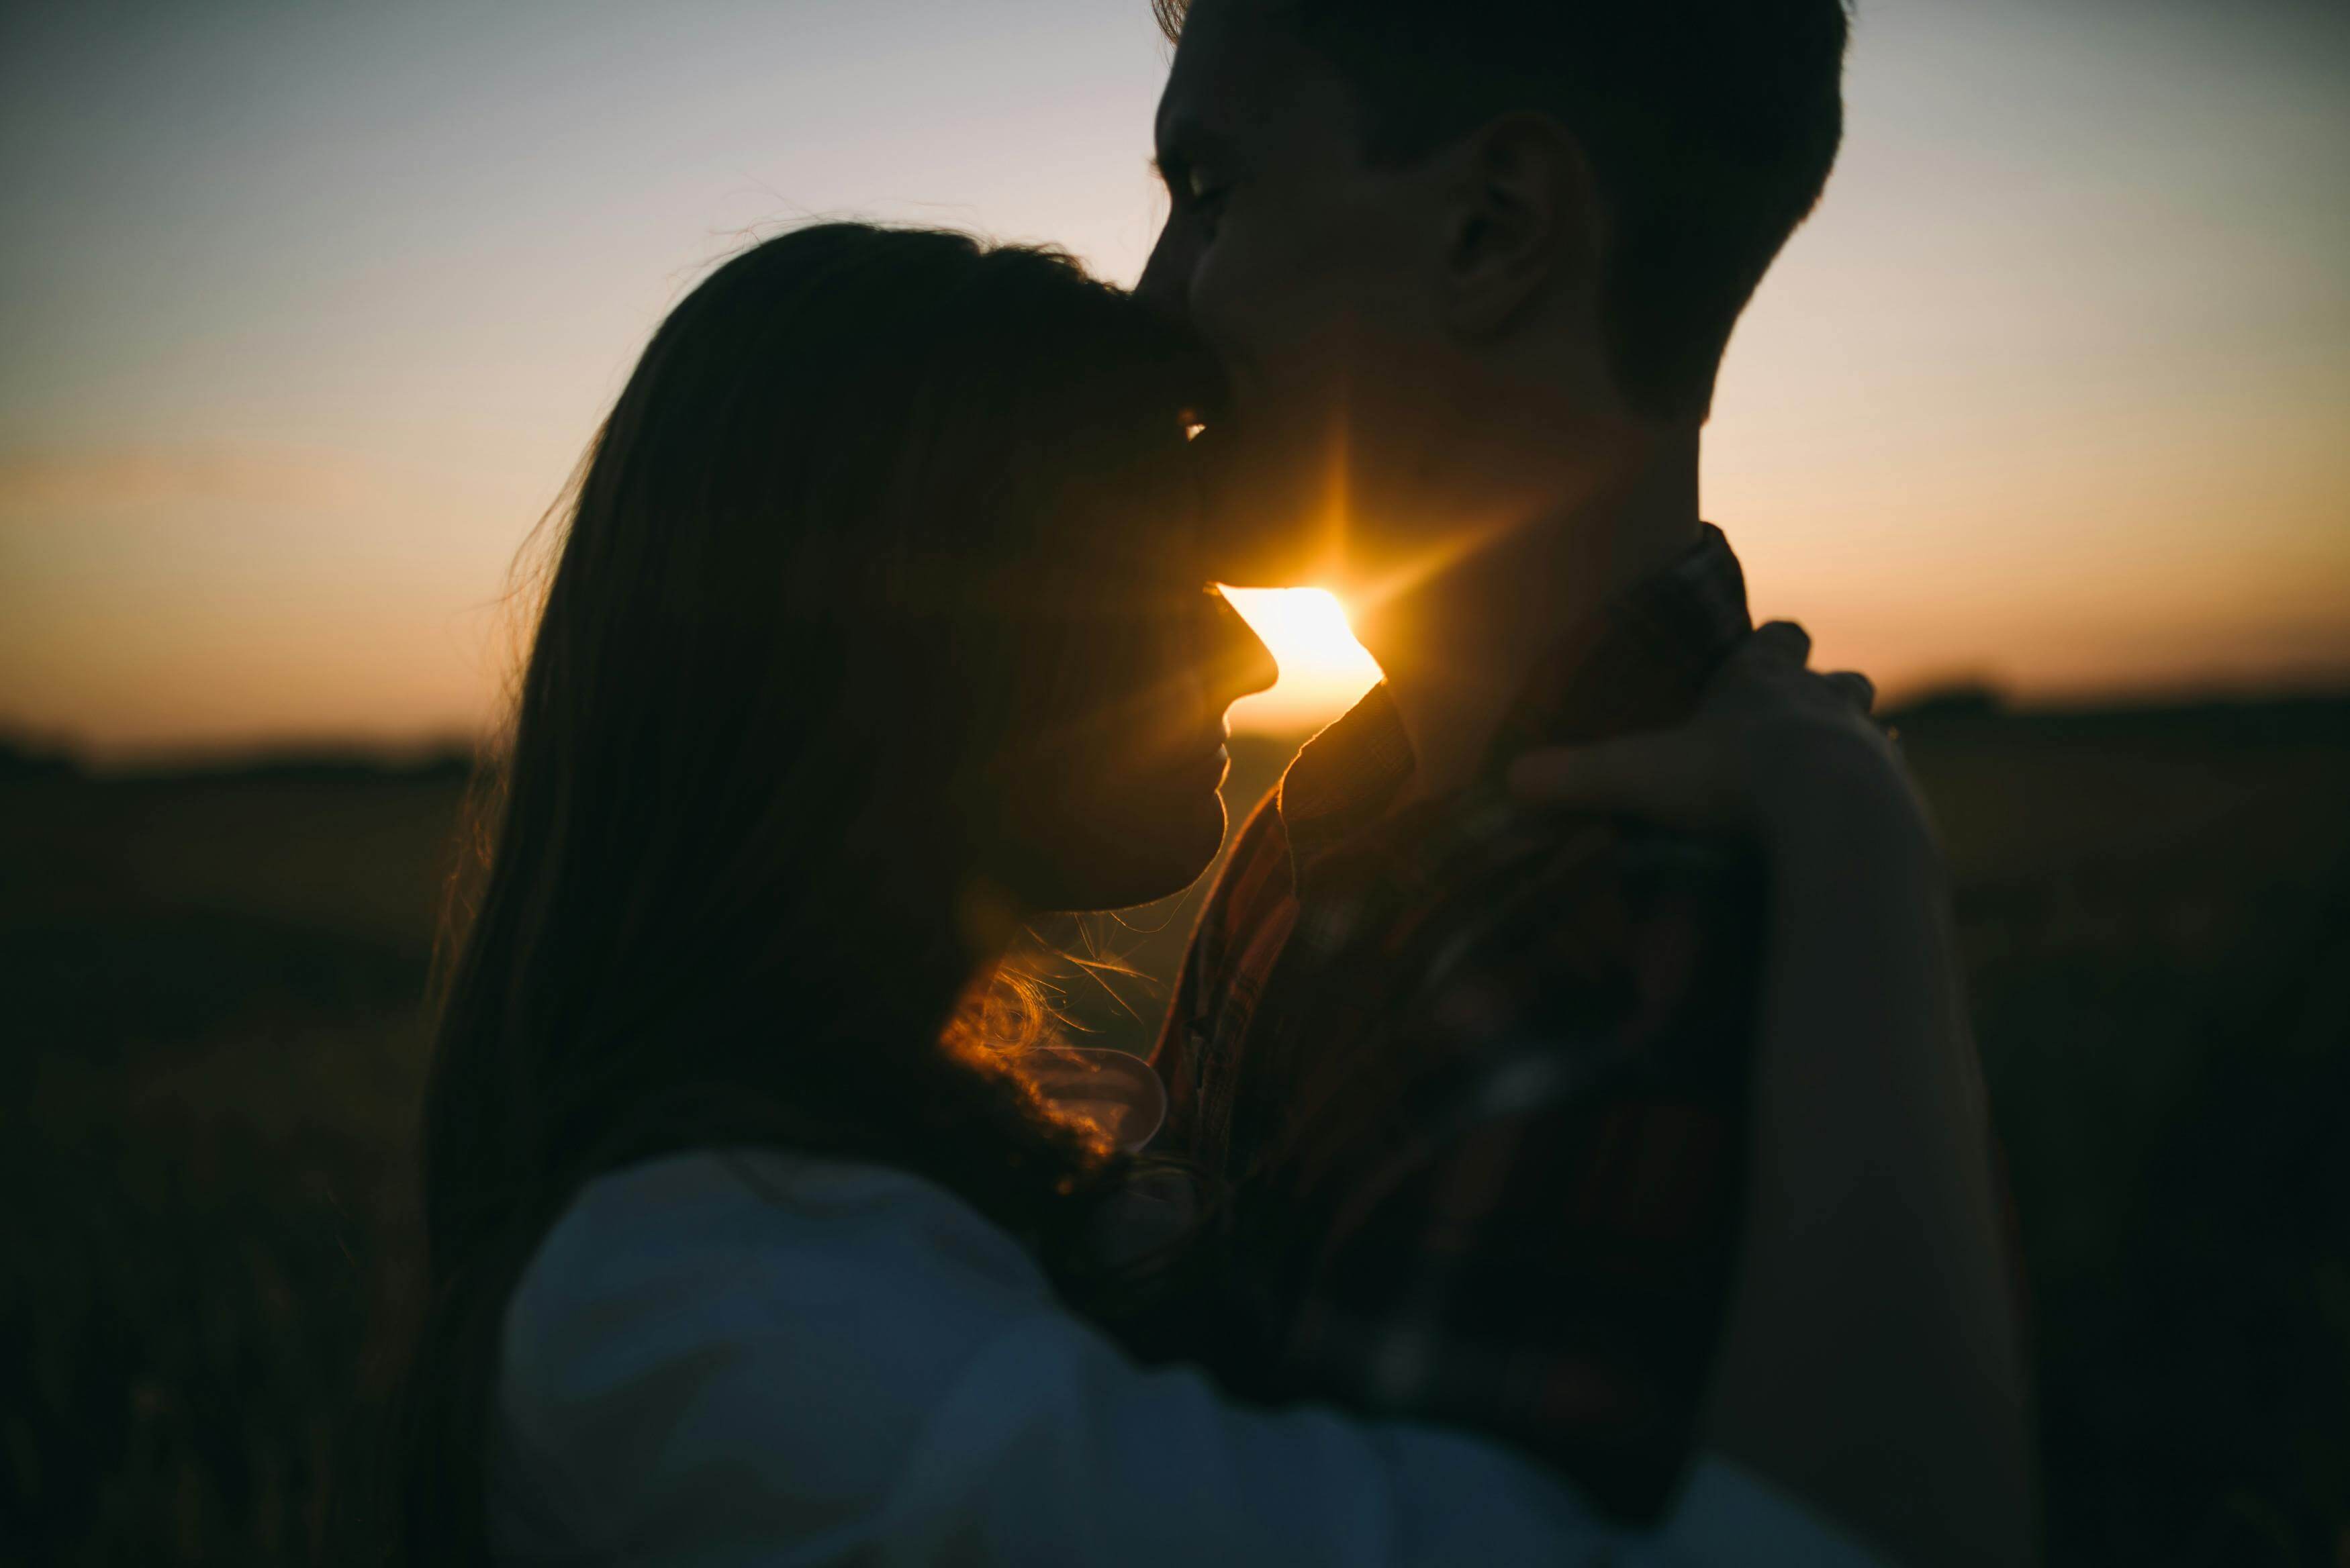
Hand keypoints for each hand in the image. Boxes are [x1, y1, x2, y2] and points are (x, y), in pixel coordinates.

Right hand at [1505, 621, 1907, 840]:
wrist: (1837, 817)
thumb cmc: (1736, 782)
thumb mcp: (1642, 777)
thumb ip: (1578, 776)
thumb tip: (1513, 779)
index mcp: (1763, 681)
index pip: (1777, 636)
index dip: (1768, 643)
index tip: (1755, 653)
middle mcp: (1822, 699)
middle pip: (1838, 676)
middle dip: (1821, 691)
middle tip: (1793, 722)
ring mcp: (1868, 743)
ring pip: (1872, 722)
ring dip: (1854, 738)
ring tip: (1830, 767)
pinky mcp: (1897, 791)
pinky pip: (1893, 779)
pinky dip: (1878, 790)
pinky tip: (1865, 813)